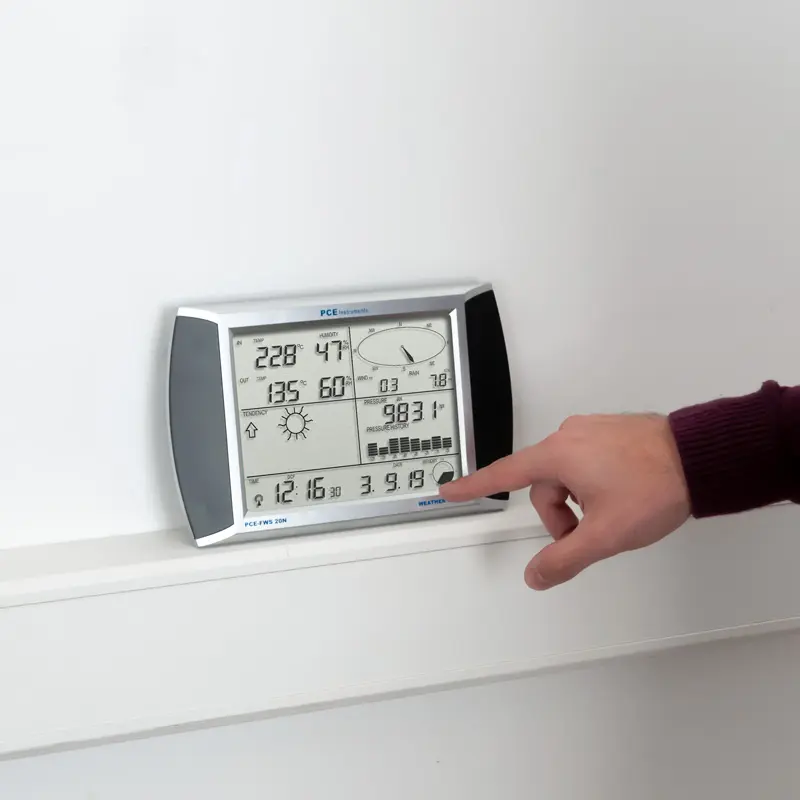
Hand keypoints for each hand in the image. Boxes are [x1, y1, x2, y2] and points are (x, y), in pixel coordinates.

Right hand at [440, 414, 690, 589]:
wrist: (703, 457)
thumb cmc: (652, 491)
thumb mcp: (605, 534)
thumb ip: (564, 558)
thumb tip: (534, 577)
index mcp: (559, 455)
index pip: (505, 475)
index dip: (474, 486)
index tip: (448, 489)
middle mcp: (569, 436)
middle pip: (545, 486)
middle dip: (562, 517)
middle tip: (592, 535)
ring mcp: (591, 430)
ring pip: (568, 475)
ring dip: (580, 501)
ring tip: (615, 514)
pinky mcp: (611, 430)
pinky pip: (586, 461)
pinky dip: (594, 483)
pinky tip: (622, 493)